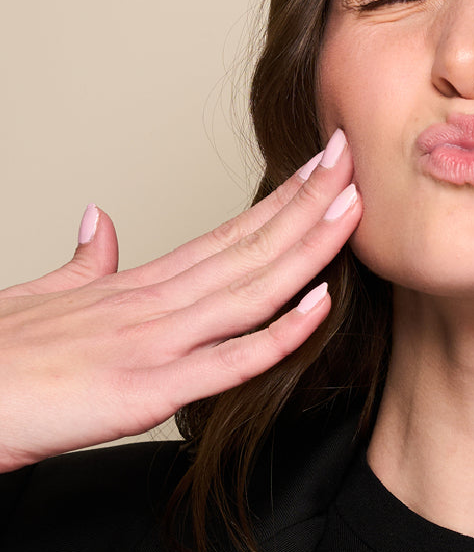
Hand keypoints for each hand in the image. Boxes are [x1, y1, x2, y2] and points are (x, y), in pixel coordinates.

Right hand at [0, 128, 360, 471]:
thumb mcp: (43, 296)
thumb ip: (85, 261)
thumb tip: (102, 222)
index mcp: (139, 284)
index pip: (228, 233)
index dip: (281, 201)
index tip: (318, 169)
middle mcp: (155, 303)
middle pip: (249, 246)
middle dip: (308, 202)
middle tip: (352, 159)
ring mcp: (153, 343)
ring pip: (250, 287)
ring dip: (308, 246)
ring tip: (351, 207)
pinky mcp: (142, 392)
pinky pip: (226, 362)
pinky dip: (277, 334)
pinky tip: (319, 305)